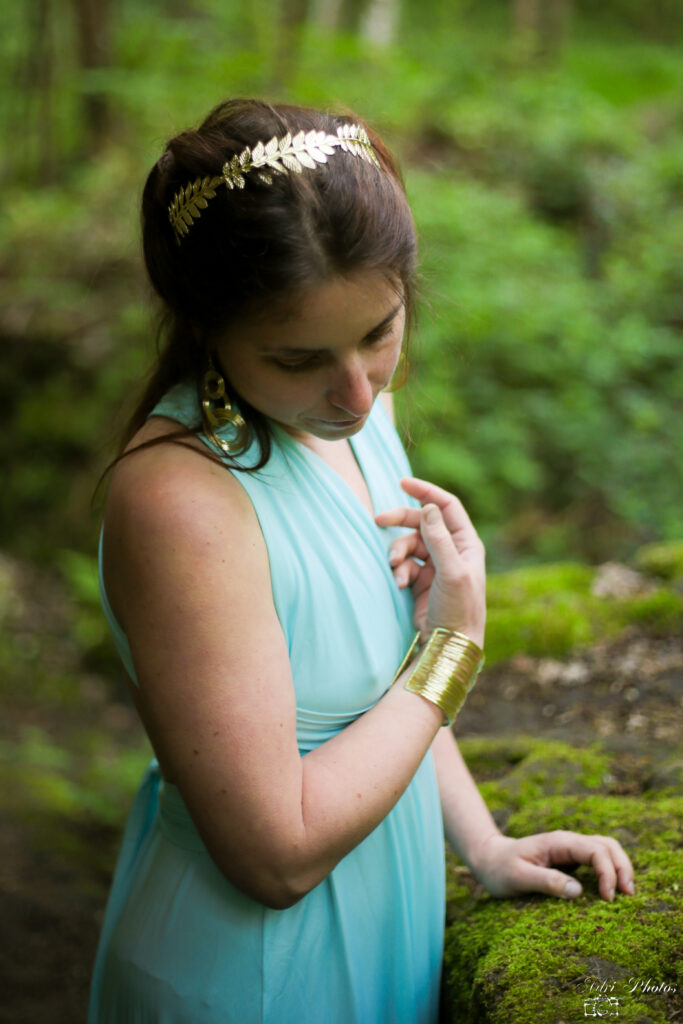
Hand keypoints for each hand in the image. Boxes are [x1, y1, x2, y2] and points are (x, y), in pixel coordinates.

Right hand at [375, 477, 485, 646]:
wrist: (449, 644)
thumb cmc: (459, 609)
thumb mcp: (451, 572)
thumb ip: (439, 539)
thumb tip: (429, 507)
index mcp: (466, 543)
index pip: (446, 506)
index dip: (426, 492)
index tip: (402, 483)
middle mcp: (451, 550)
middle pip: (421, 522)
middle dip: (400, 521)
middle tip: (378, 519)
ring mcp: (434, 565)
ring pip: (408, 544)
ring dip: (397, 553)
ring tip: (395, 568)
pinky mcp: (420, 580)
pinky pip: (403, 564)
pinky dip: (398, 570)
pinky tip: (400, 583)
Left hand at [470, 829, 635, 901]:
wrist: (488, 859)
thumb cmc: (500, 868)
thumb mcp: (518, 877)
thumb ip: (546, 882)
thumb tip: (578, 891)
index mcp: (558, 842)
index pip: (595, 850)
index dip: (607, 872)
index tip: (607, 898)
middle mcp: (568, 842)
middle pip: (607, 845)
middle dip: (622, 867)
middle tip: (628, 895)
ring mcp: (570, 850)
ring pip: (606, 850)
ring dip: (620, 868)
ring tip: (627, 894)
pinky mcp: (570, 861)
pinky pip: (598, 861)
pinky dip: (611, 872)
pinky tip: (613, 891)